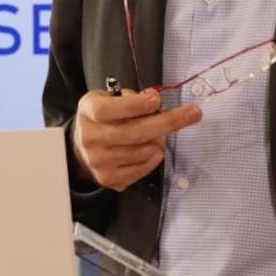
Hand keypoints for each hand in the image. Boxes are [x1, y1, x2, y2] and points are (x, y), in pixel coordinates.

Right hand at [71, 88, 202, 191]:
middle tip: (192, 114)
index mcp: (89, 111)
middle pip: (132, 133)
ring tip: (159, 134)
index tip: (156, 99)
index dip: (133, 105)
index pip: (108, 110)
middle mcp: (90, 137)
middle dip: (166, 122)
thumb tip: (152, 99)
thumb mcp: (109, 97)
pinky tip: (153, 149)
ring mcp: (98, 161)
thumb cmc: (104, 117)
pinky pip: (141, 169)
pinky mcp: (108, 178)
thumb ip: (129, 97)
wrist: (83, 146)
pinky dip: (153, 158)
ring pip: (141, 152)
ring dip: (159, 141)